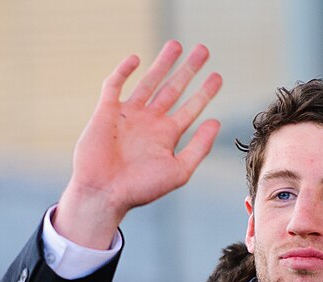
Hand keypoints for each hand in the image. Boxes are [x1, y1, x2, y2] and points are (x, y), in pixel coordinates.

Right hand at [54, 40, 222, 248]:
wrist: (104, 194)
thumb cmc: (141, 189)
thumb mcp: (178, 171)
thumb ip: (198, 148)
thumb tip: (216, 122)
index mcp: (166, 137)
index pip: (190, 109)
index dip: (204, 93)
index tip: (217, 77)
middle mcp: (149, 123)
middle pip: (173, 89)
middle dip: (188, 70)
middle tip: (203, 51)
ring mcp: (128, 116)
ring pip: (148, 82)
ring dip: (162, 64)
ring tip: (176, 45)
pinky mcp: (106, 112)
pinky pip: (114, 85)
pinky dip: (123, 71)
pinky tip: (136, 59)